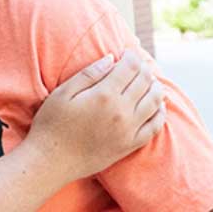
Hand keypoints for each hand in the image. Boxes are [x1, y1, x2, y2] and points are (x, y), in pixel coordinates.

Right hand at [25, 50, 165, 181]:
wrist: (52, 160)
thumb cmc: (52, 123)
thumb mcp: (63, 92)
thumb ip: (89, 74)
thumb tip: (111, 58)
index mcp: (104, 95)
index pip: (129, 69)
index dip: (131, 57)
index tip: (128, 51)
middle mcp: (122, 112)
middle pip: (144, 83)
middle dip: (144, 69)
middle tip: (139, 63)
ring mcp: (129, 130)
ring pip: (154, 102)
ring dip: (155, 87)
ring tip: (151, 79)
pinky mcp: (130, 145)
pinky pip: (155, 127)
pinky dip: (160, 112)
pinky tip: (158, 105)